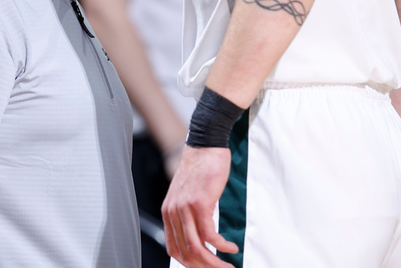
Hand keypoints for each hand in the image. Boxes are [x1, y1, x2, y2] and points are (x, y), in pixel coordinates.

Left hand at [162, 145, 238, 267]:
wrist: (205, 144)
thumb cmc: (200, 167)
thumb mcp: (187, 193)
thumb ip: (187, 213)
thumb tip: (198, 234)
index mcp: (168, 212)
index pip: (174, 249)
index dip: (189, 264)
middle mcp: (173, 212)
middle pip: (186, 253)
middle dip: (205, 267)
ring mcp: (185, 208)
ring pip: (198, 248)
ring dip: (215, 263)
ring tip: (229, 266)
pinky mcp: (200, 203)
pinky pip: (211, 235)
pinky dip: (223, 246)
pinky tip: (232, 247)